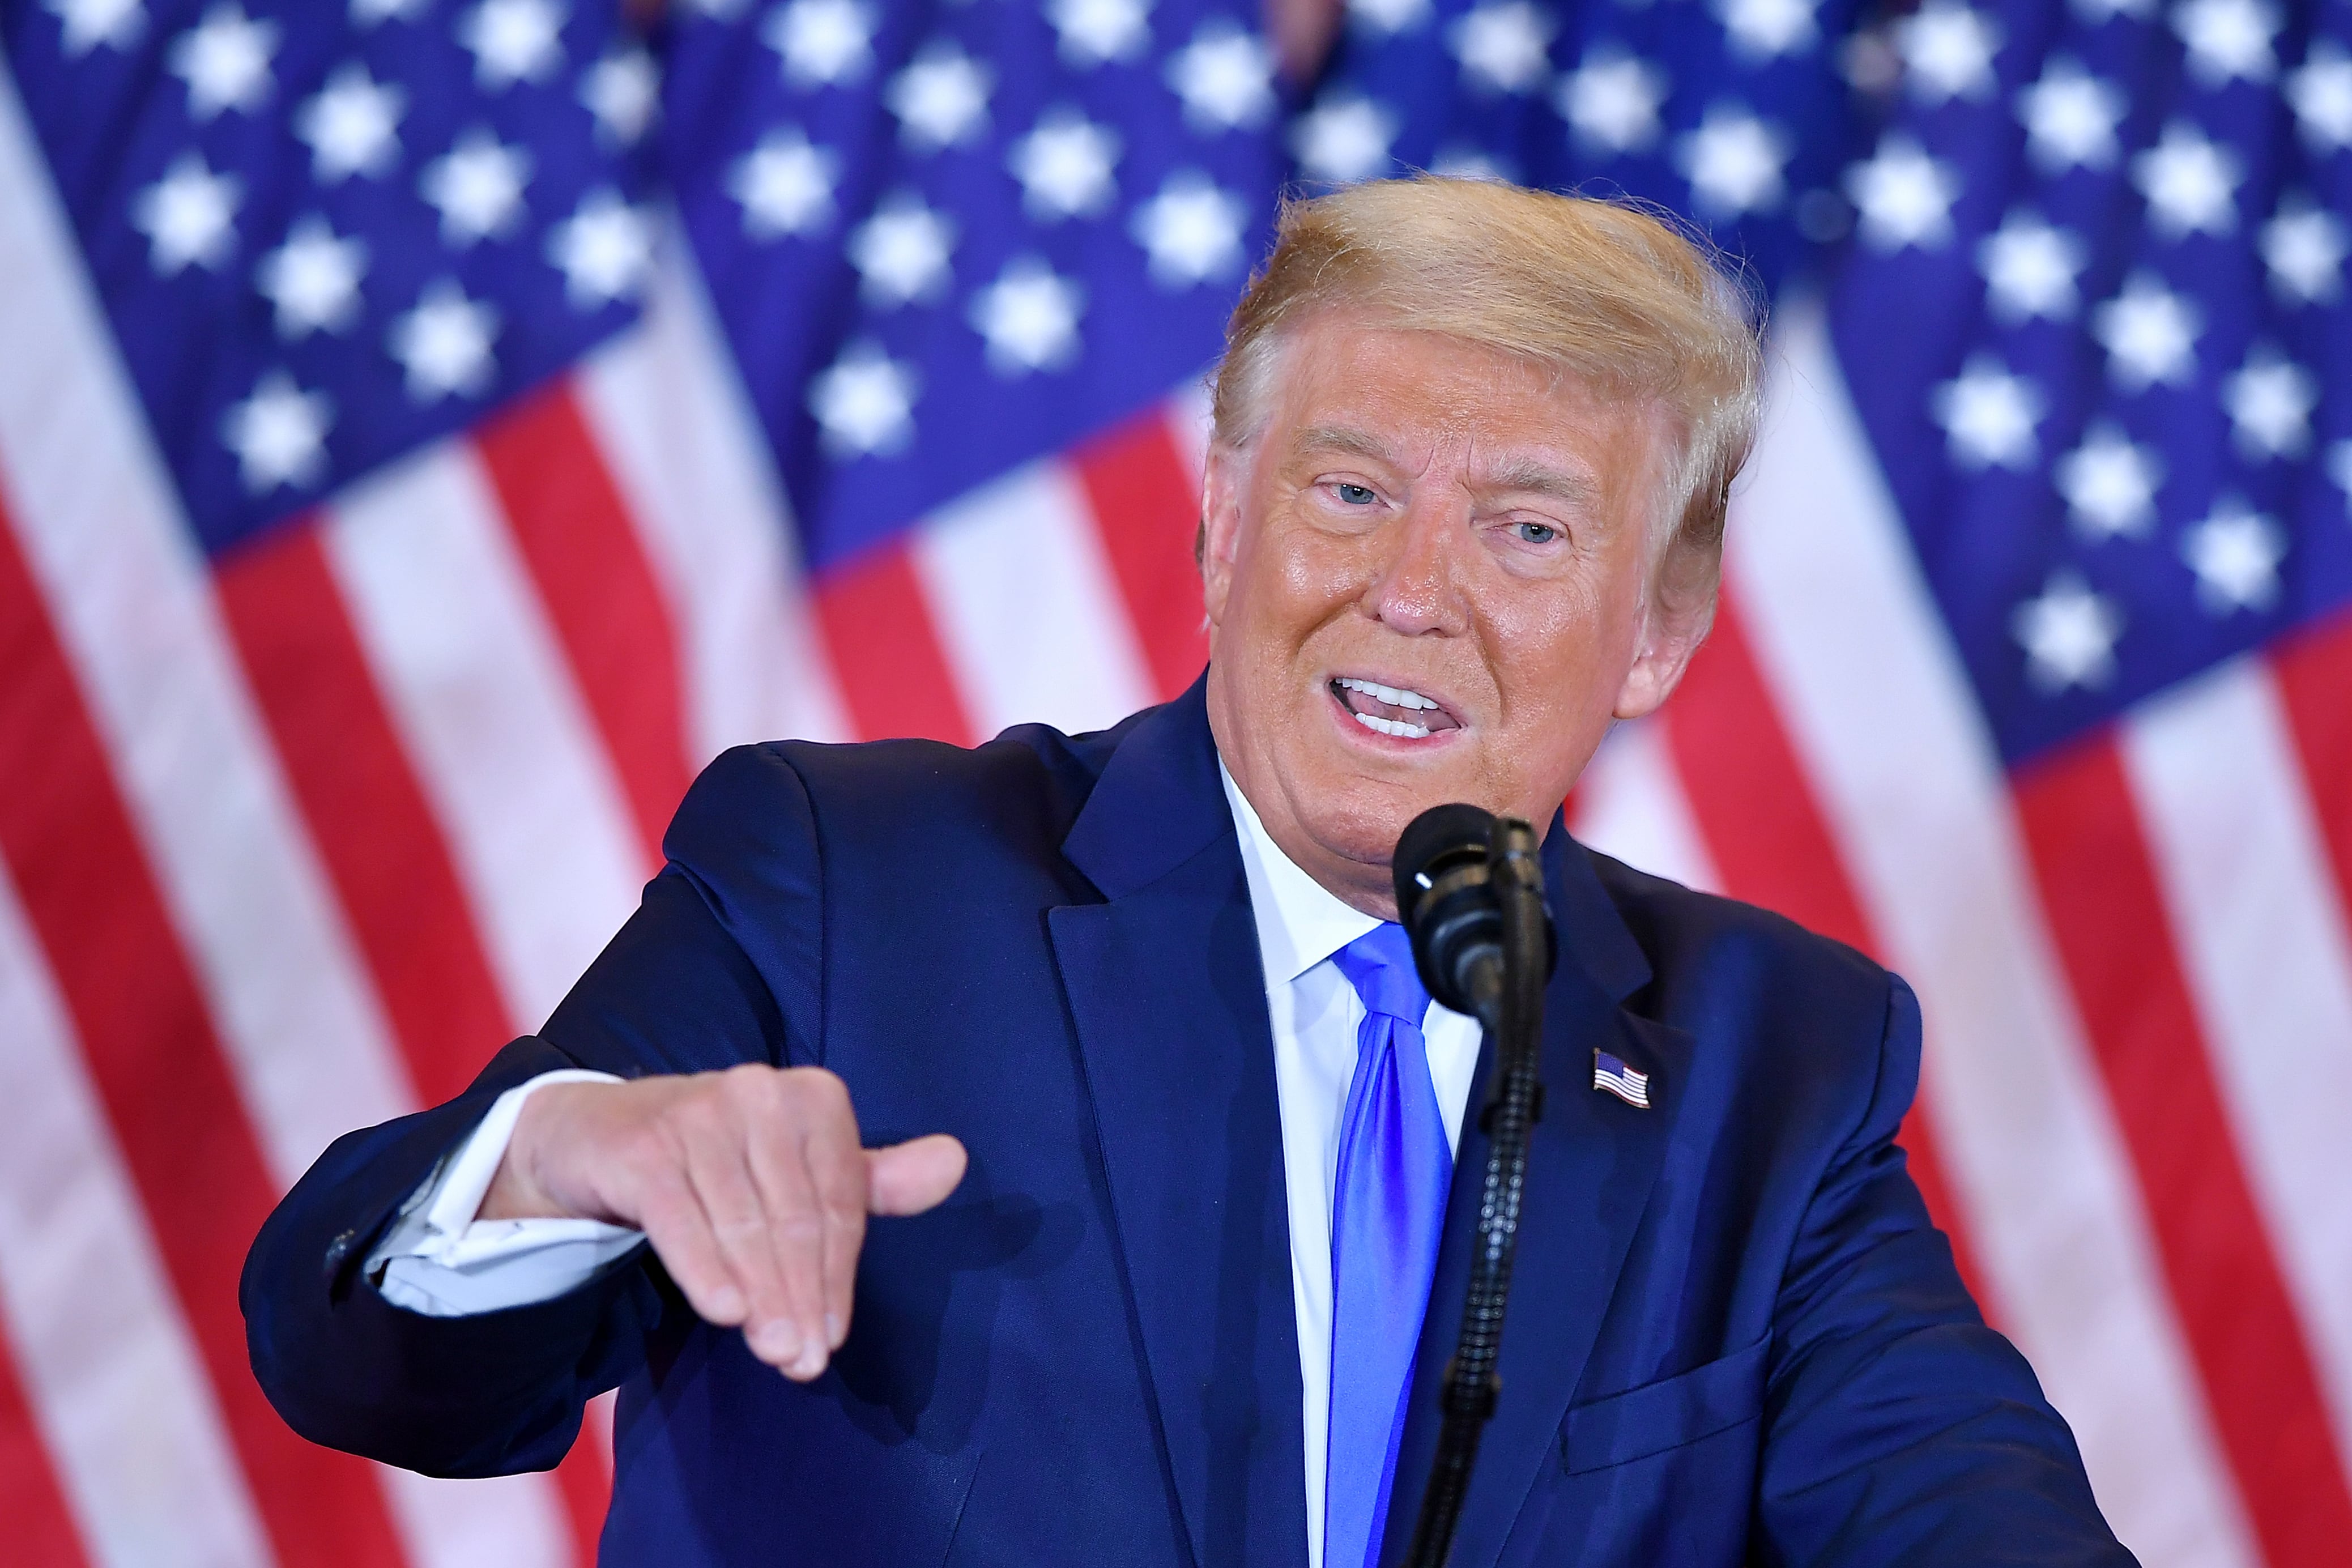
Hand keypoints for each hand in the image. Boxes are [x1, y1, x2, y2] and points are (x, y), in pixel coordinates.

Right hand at [480, 1066, 965, 1380]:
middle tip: (803, 1361)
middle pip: (794, 1218)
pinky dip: (706, 1269)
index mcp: (811, 1098)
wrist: (599, 1135)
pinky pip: (682, 1220)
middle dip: (803, 1297)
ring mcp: (697, 1113)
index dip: (839, 1274)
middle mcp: (759, 1092)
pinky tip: (727, 1313)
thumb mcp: (799, 1168)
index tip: (833, 1336)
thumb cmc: (720, 1159)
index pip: (839, 1200)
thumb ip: (874, 1180)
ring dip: (763, 1298)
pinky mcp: (644, 1145)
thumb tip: (955, 1161)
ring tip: (776, 1352)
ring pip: (743, 1225)